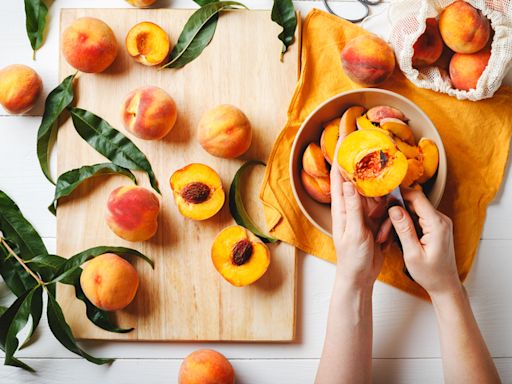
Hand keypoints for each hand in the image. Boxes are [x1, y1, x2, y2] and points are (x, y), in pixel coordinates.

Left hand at [330, 157, 390, 288]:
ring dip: (383, 198)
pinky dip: (389, 215)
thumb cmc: (352, 258)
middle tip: (378, 154)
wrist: (360, 277)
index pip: (338, 176)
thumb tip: (349, 183)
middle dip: (368, 170)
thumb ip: (353, 208)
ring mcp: (365, 214)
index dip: (341, 156)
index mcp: (341, 207)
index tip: (345, 137)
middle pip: (360, 181)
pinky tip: (385, 232)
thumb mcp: (354, 233)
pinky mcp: (376, 223)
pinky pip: (386, 211)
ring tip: (385, 205)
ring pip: (377, 196)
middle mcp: (352, 207)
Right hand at [388, 188, 460, 296]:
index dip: (399, 194)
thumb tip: (394, 209)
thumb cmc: (431, 274)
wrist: (445, 285)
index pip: (417, 197)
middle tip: (380, 220)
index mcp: (437, 224)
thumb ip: (404, 229)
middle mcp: (440, 220)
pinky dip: (404, 223)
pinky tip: (395, 235)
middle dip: (395, 209)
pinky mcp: (435, 227)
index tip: (383, 197)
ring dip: (398, 218)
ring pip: (413, 210)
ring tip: (386, 234)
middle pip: (413, 203)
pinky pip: (417, 218)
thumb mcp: (412, 253)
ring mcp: (439, 223)